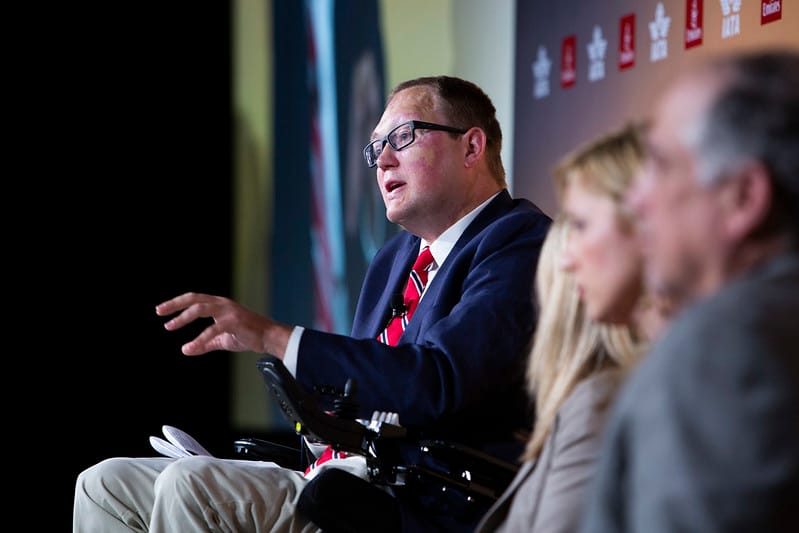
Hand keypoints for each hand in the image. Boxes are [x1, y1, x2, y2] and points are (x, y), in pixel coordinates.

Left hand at [155, 292, 291, 356]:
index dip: (177, 303)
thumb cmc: (248, 335)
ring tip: (170, 326)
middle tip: (159, 312)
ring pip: (200, 309)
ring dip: (183, 317)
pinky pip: (212, 330)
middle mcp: (222, 304)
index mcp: (219, 304)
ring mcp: (228, 311)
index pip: (194, 299)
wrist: (269, 337)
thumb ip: (205, 343)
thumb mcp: (222, 339)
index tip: (162, 310)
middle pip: (194, 299)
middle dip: (175, 304)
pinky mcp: (234, 322)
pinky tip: (190, 347)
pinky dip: (199, 339)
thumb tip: (186, 350)